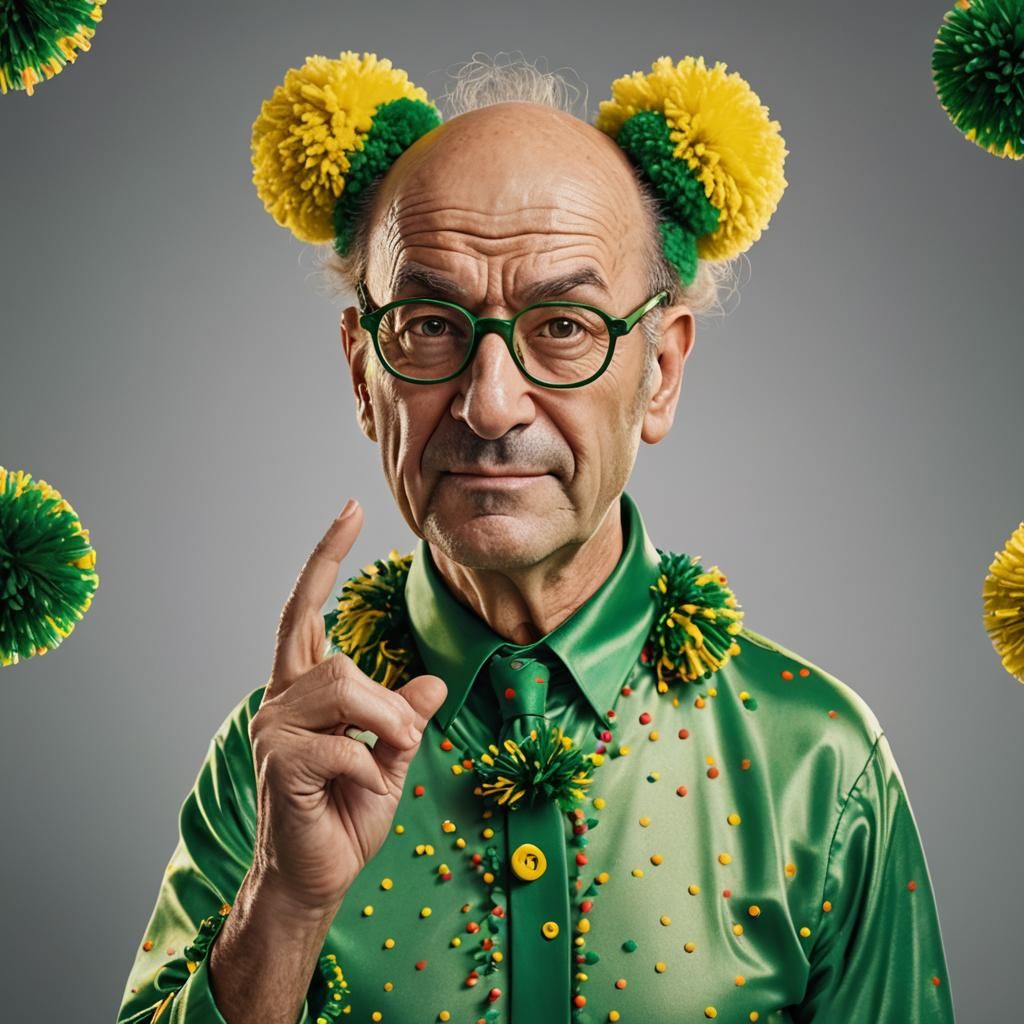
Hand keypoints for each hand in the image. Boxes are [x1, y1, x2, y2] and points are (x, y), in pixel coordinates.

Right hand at [247, 499, 446, 916]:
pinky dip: (372, 765)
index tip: (350, 509)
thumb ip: (404, 718)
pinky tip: (364, 787)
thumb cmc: (346, 815)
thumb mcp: (391, 756)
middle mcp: (280, 700)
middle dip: (379, 697)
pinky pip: (344, 743)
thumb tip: (433, 683)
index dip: (325, 557)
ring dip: (382, 724)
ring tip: (390, 757)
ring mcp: (273, 729)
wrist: (315, 878)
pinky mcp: (280, 762)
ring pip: (340, 686)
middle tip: (403, 738)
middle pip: (331, 655)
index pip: (304, 609)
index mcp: (303, 690)